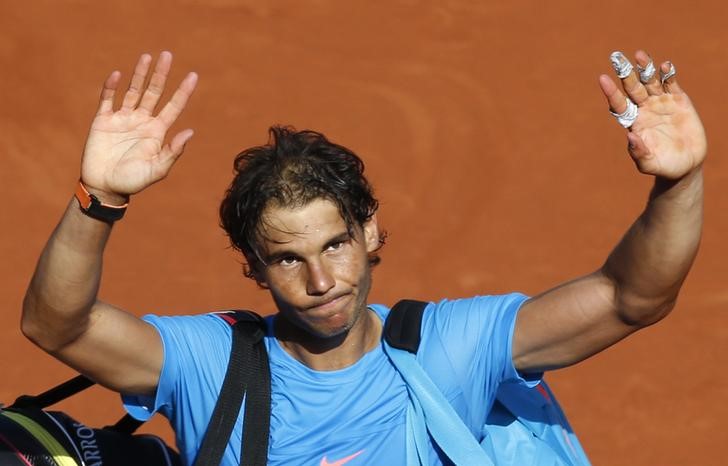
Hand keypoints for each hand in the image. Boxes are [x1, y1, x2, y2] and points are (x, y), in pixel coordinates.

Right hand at [81, 51, 197, 200]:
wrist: (105, 187)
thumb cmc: (133, 181)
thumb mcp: (158, 169)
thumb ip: (173, 151)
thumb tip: (190, 132)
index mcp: (157, 132)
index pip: (174, 106)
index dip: (183, 91)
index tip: (193, 75)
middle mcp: (142, 121)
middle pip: (154, 92)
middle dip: (161, 74)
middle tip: (167, 54)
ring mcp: (123, 119)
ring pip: (133, 91)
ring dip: (140, 74)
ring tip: (147, 57)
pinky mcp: (103, 120)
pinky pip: (108, 99)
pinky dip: (111, 87)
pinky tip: (117, 75)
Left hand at [599, 50, 705, 179]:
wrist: (686, 165)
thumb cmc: (662, 166)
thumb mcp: (649, 163)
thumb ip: (638, 152)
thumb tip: (630, 136)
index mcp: (633, 122)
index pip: (619, 104)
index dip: (611, 92)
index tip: (603, 79)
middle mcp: (644, 109)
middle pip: (632, 88)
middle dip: (625, 73)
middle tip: (616, 56)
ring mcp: (661, 103)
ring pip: (651, 81)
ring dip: (645, 68)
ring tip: (639, 55)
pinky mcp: (679, 101)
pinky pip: (671, 84)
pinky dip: (668, 74)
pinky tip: (665, 66)